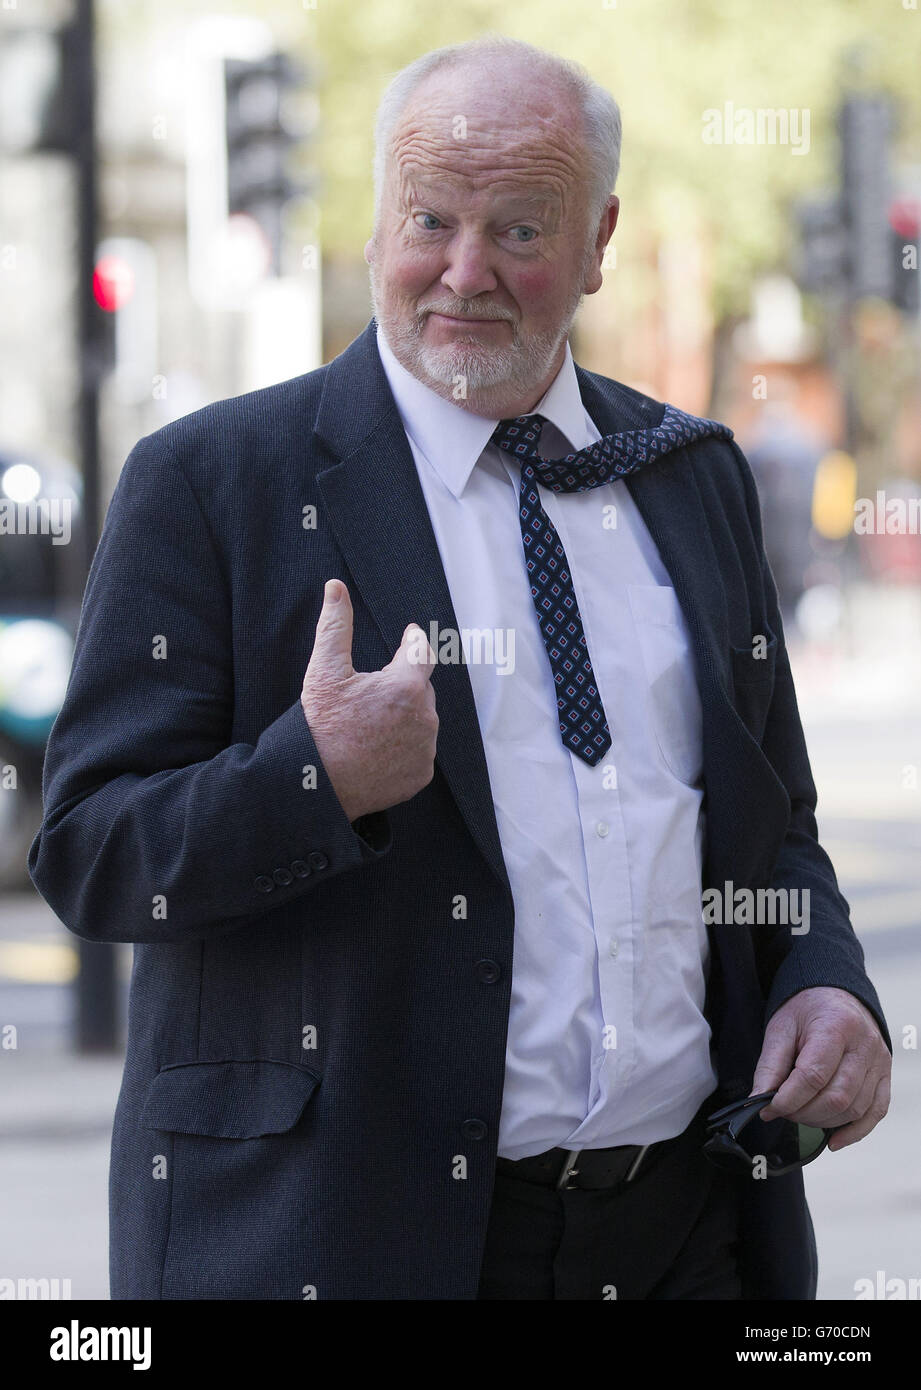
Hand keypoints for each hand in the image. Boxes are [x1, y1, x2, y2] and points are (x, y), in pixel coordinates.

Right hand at [301, 579, 437, 822]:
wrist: (316, 785)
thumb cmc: (319, 726)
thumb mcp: (324, 671)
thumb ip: (335, 625)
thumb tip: (335, 586)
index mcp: (406, 686)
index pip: (423, 651)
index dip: (413, 641)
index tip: (408, 637)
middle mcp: (425, 717)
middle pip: (421, 688)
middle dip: (402, 685)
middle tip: (370, 694)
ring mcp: (425, 749)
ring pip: (421, 720)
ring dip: (404, 715)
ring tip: (371, 724)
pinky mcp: (421, 774)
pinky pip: (419, 750)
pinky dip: (404, 746)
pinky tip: (378, 748)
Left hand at [751, 986, 890, 1150]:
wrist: (835, 995)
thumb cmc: (807, 1010)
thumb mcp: (781, 1028)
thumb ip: (770, 1065)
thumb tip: (760, 1100)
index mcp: (836, 1025)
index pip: (814, 1075)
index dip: (789, 1098)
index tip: (769, 1108)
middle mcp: (864, 1044)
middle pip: (837, 1096)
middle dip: (804, 1112)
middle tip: (783, 1111)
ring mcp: (879, 1062)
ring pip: (855, 1109)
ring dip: (824, 1122)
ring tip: (801, 1114)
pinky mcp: (885, 1076)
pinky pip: (875, 1113)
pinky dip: (854, 1132)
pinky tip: (833, 1140)